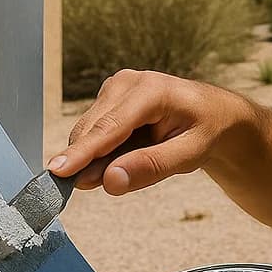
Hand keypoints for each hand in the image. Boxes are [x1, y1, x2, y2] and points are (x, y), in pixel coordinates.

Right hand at [48, 69, 247, 194]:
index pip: (110, 128)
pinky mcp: (109, 100)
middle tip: (82, 189)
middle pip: (93, 130)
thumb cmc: (206, 131)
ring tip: (119, 173)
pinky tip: (122, 159)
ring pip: (89, 132)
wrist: (214, 115)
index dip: (83, 153)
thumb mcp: (191, 153)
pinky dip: (100, 153)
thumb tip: (110, 181)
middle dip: (83, 162)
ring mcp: (115, 89)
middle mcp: (128, 83)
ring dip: (93, 159)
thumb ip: (153, 166)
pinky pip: (94, 132)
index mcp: (152, 91)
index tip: (58, 172)